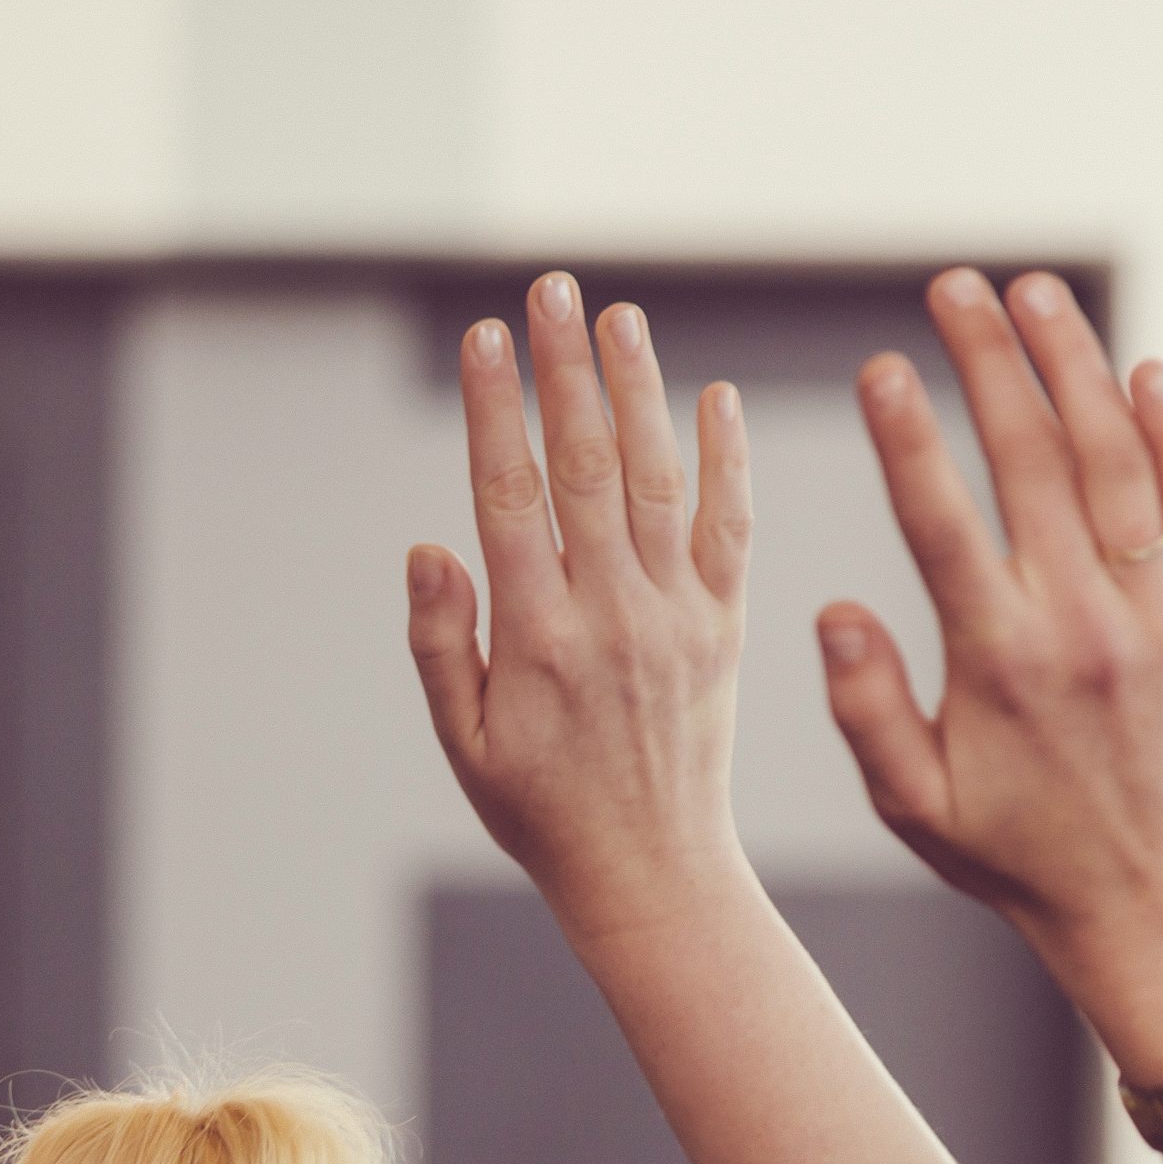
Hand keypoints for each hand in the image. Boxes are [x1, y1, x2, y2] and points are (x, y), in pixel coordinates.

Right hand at [405, 274, 759, 941]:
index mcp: (539, 640)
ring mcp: (677, 617)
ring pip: (660, 483)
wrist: (653, 872)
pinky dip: (726, 460)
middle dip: (567, 372)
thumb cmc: (538, 809)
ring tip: (621, 319)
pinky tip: (715, 396)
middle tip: (554, 291)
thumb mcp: (463, 743)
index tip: (486, 336)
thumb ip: (443, 643)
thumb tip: (431, 545)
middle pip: (588, 468)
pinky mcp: (724, 627)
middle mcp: (613, 616)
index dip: (498, 410)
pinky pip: (731, 529)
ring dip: (640, 393)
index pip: (512, 497)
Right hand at [819, 271, 1162, 1082]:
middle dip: (989, 362)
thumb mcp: (914, 805)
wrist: (1157, 897)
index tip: (880, 363)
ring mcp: (1158, 614)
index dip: (907, 436)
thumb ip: (867, 708)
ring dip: (1074, 368)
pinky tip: (1142, 369)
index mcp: (999, 661)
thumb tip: (833, 610)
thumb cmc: (1018, 851)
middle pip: (1033, 461)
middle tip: (954, 287)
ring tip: (1034, 295)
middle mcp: (1082, 624)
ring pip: (1116, 462)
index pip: (941, 522)